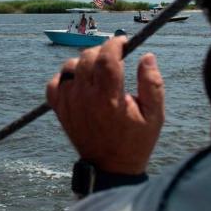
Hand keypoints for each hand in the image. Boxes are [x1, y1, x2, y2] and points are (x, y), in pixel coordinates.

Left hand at [46, 36, 163, 174]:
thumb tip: (146, 56)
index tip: (123, 41)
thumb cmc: (135, 141)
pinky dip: (66, 77)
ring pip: (70, 67)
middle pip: (87, 57)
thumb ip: (152, 83)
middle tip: (114, 57)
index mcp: (109, 99)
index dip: (115, 44)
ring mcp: (69, 104)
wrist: (110, 169)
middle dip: (102, 51)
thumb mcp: (155, 115)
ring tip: (99, 72)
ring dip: (85, 63)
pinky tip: (80, 83)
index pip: (107, 58)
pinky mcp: (59, 110)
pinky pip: (56, 82)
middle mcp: (85, 99)